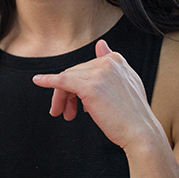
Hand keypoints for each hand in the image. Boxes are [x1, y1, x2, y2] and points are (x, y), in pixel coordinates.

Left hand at [31, 40, 166, 153]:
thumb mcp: (127, 82)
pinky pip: (62, 81)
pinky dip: (48, 80)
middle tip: (65, 112)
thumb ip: (112, 63)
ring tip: (64, 114)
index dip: (77, 83)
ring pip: (67, 80)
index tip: (75, 98)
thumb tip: (101, 44)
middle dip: (67, 93)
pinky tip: (38, 81)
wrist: (140, 133)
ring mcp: (99, 73)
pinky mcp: (89, 86)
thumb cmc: (132, 115)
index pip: (86, 67)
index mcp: (116, 60)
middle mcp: (108, 63)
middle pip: (74, 73)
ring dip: (61, 97)